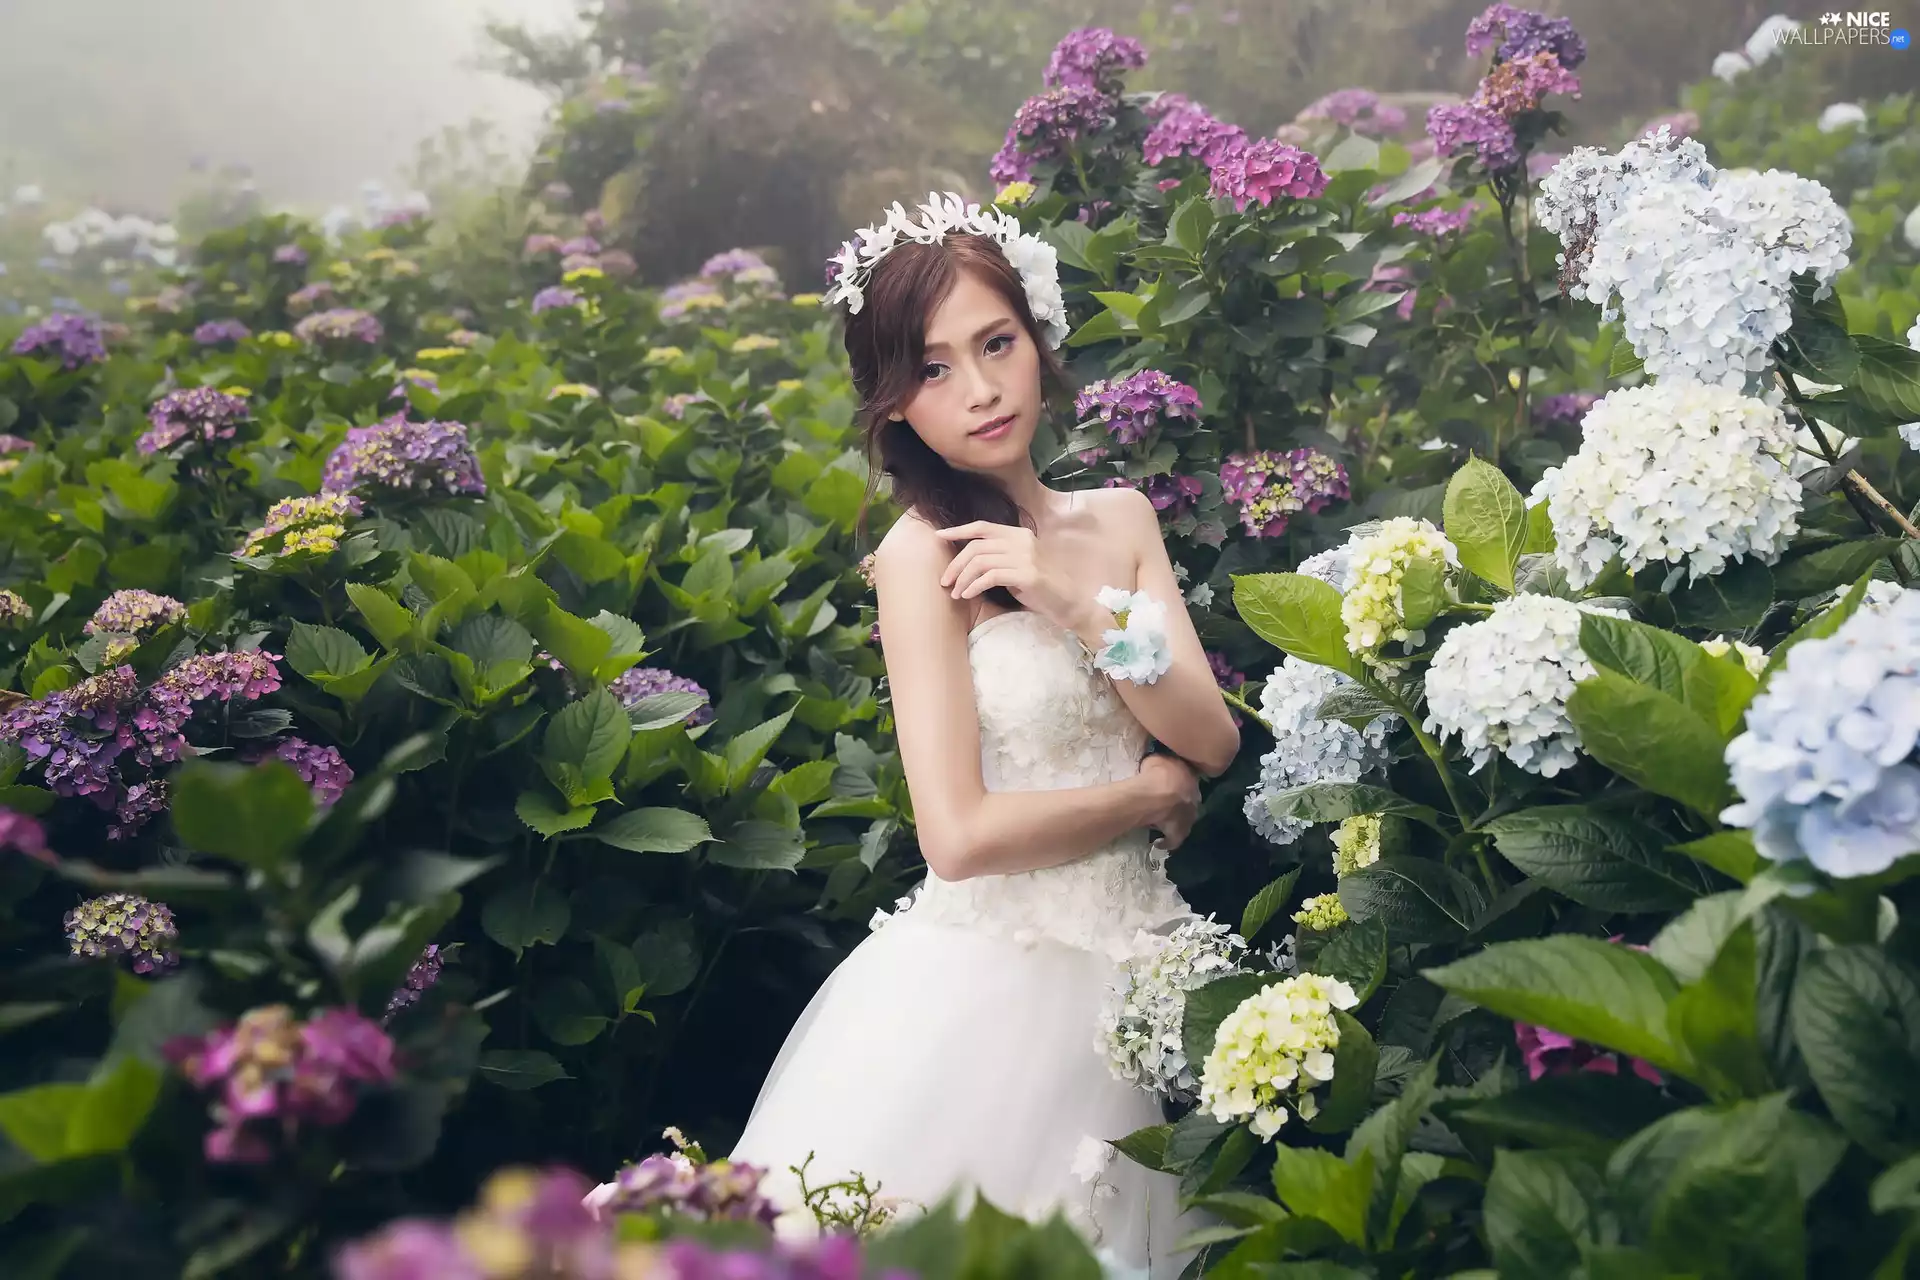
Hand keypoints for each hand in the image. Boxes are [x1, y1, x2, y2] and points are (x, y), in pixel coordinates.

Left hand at [934, 521, 1086, 633]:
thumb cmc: (1040, 587)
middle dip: (956, 564)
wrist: (1068, 602)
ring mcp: (1026, 556)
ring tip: (956, 593)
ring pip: (981, 561)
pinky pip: (991, 576)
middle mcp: (1022, 540)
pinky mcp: (1028, 574)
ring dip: (963, 579)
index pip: (983, 526)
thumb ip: (997, 557)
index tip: (938, 536)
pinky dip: (975, 586)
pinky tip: (969, 595)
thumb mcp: (1017, 565)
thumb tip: (965, 558)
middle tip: (945, 581)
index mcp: (1019, 534)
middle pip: (977, 546)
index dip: (958, 530)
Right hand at [1137, 753, 1200, 850]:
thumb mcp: (1156, 759)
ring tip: (1163, 823)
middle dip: (1181, 803)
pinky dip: (1167, 842)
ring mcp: (1189, 817)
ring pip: (1185, 821)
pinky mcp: (1179, 832)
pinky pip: (1174, 839)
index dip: (1179, 783)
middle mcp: (1195, 799)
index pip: (1189, 780)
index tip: (1170, 784)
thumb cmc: (1155, 773)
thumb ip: (1162, 762)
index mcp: (1192, 779)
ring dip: (1176, 822)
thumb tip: (1158, 765)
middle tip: (1168, 804)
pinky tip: (1159, 843)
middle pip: (1189, 801)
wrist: (1155, 794)